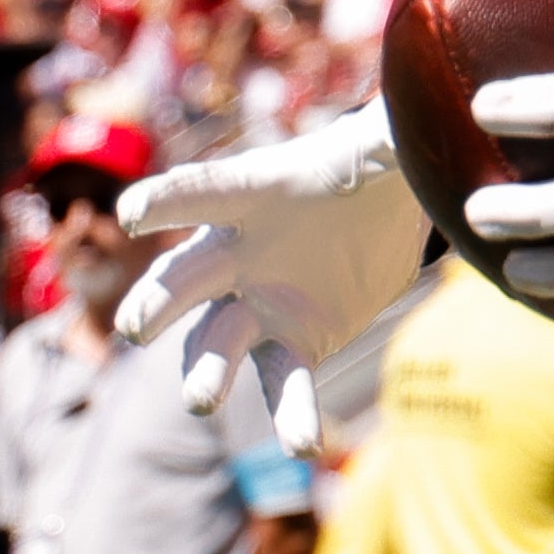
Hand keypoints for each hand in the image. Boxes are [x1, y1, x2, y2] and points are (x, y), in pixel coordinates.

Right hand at [116, 98, 424, 410]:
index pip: (201, 193)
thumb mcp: (383, 147)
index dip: (167, 201)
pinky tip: (304, 447)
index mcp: (251, 195)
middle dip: (158, 302)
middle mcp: (236, 253)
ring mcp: (255, 304)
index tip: (132, 213)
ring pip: (215, 342)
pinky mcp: (291, 344)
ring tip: (201, 402)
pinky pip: (282, 384)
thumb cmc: (366, 169)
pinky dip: (290, 416)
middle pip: (185, 278)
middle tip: (135, 328)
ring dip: (204, 372)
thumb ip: (391, 136)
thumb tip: (420, 106)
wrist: (379, 218)